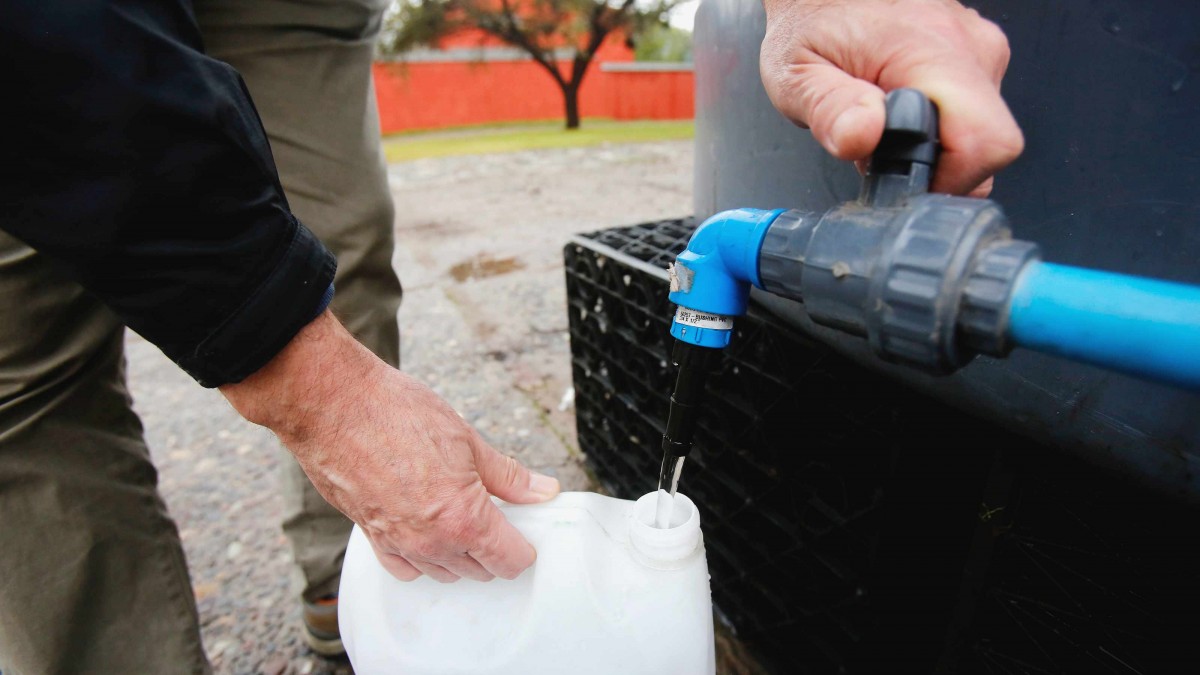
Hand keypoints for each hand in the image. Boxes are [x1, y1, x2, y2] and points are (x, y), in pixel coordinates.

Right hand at [221, 311, 560, 581]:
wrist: (333, 405)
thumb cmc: (396, 414)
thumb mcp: (467, 439)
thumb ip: (508, 476)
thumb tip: (543, 491)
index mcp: (464, 519)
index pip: (509, 561)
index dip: (524, 547)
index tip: (525, 531)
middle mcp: (432, 542)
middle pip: (479, 570)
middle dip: (494, 548)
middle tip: (498, 515)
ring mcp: (398, 544)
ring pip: (444, 571)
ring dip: (460, 554)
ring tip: (463, 517)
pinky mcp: (371, 537)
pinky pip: (405, 567)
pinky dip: (422, 558)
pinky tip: (427, 532)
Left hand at [760, 0, 1023, 195]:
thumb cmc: (811, 25)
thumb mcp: (796, 75)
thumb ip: (828, 110)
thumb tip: (862, 135)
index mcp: (930, 50)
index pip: (985, 141)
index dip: (945, 177)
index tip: (897, 173)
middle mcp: (969, 47)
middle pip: (988, 147)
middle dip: (934, 167)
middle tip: (880, 148)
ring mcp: (981, 51)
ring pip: (981, 136)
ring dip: (933, 148)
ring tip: (885, 124)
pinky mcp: (980, 57)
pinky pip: (973, 116)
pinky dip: (939, 129)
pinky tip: (900, 112)